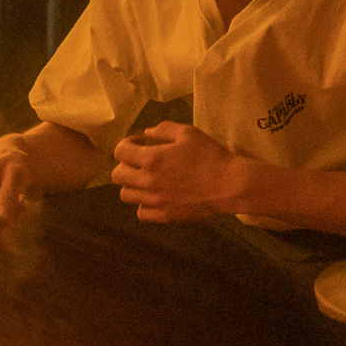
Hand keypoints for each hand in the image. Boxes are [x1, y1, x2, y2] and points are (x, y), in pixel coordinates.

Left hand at [109, 123, 248, 221]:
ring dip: (132, 184)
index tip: (139, 143)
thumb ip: (163, 129)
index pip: (120, 151)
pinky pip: (141, 212)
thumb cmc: (210, 155)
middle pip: (117, 175)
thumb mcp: (188, 133)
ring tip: (147, 178)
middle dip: (125, 164)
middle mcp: (148, 182)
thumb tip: (147, 133)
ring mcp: (155, 201)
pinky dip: (143, 203)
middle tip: (141, 160)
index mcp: (152, 159)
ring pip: (126, 195)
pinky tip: (155, 195)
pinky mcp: (165, 216)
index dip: (127, 144)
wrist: (229, 184)